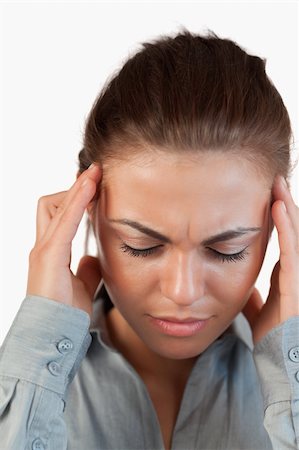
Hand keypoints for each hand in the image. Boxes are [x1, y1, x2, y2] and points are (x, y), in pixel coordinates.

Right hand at [26, 164, 101, 318]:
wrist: (56, 336)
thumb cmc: (67, 313)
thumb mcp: (82, 284)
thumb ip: (86, 268)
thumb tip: (93, 257)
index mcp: (52, 252)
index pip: (61, 215)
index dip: (77, 199)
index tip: (96, 185)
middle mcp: (44, 246)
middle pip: (53, 204)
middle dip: (74, 188)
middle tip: (96, 174)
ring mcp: (43, 250)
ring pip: (55, 206)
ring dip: (76, 189)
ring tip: (95, 174)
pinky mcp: (48, 256)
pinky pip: (64, 221)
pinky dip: (77, 202)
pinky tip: (90, 188)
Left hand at [243, 175, 298, 344]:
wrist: (279, 364)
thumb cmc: (270, 340)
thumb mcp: (258, 311)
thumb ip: (252, 298)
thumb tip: (241, 291)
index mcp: (288, 277)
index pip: (285, 241)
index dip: (278, 220)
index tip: (266, 197)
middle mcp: (296, 273)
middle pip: (292, 232)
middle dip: (284, 206)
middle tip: (273, 180)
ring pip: (295, 236)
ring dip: (287, 209)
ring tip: (277, 185)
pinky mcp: (297, 286)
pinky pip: (292, 252)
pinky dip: (286, 229)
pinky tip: (278, 208)